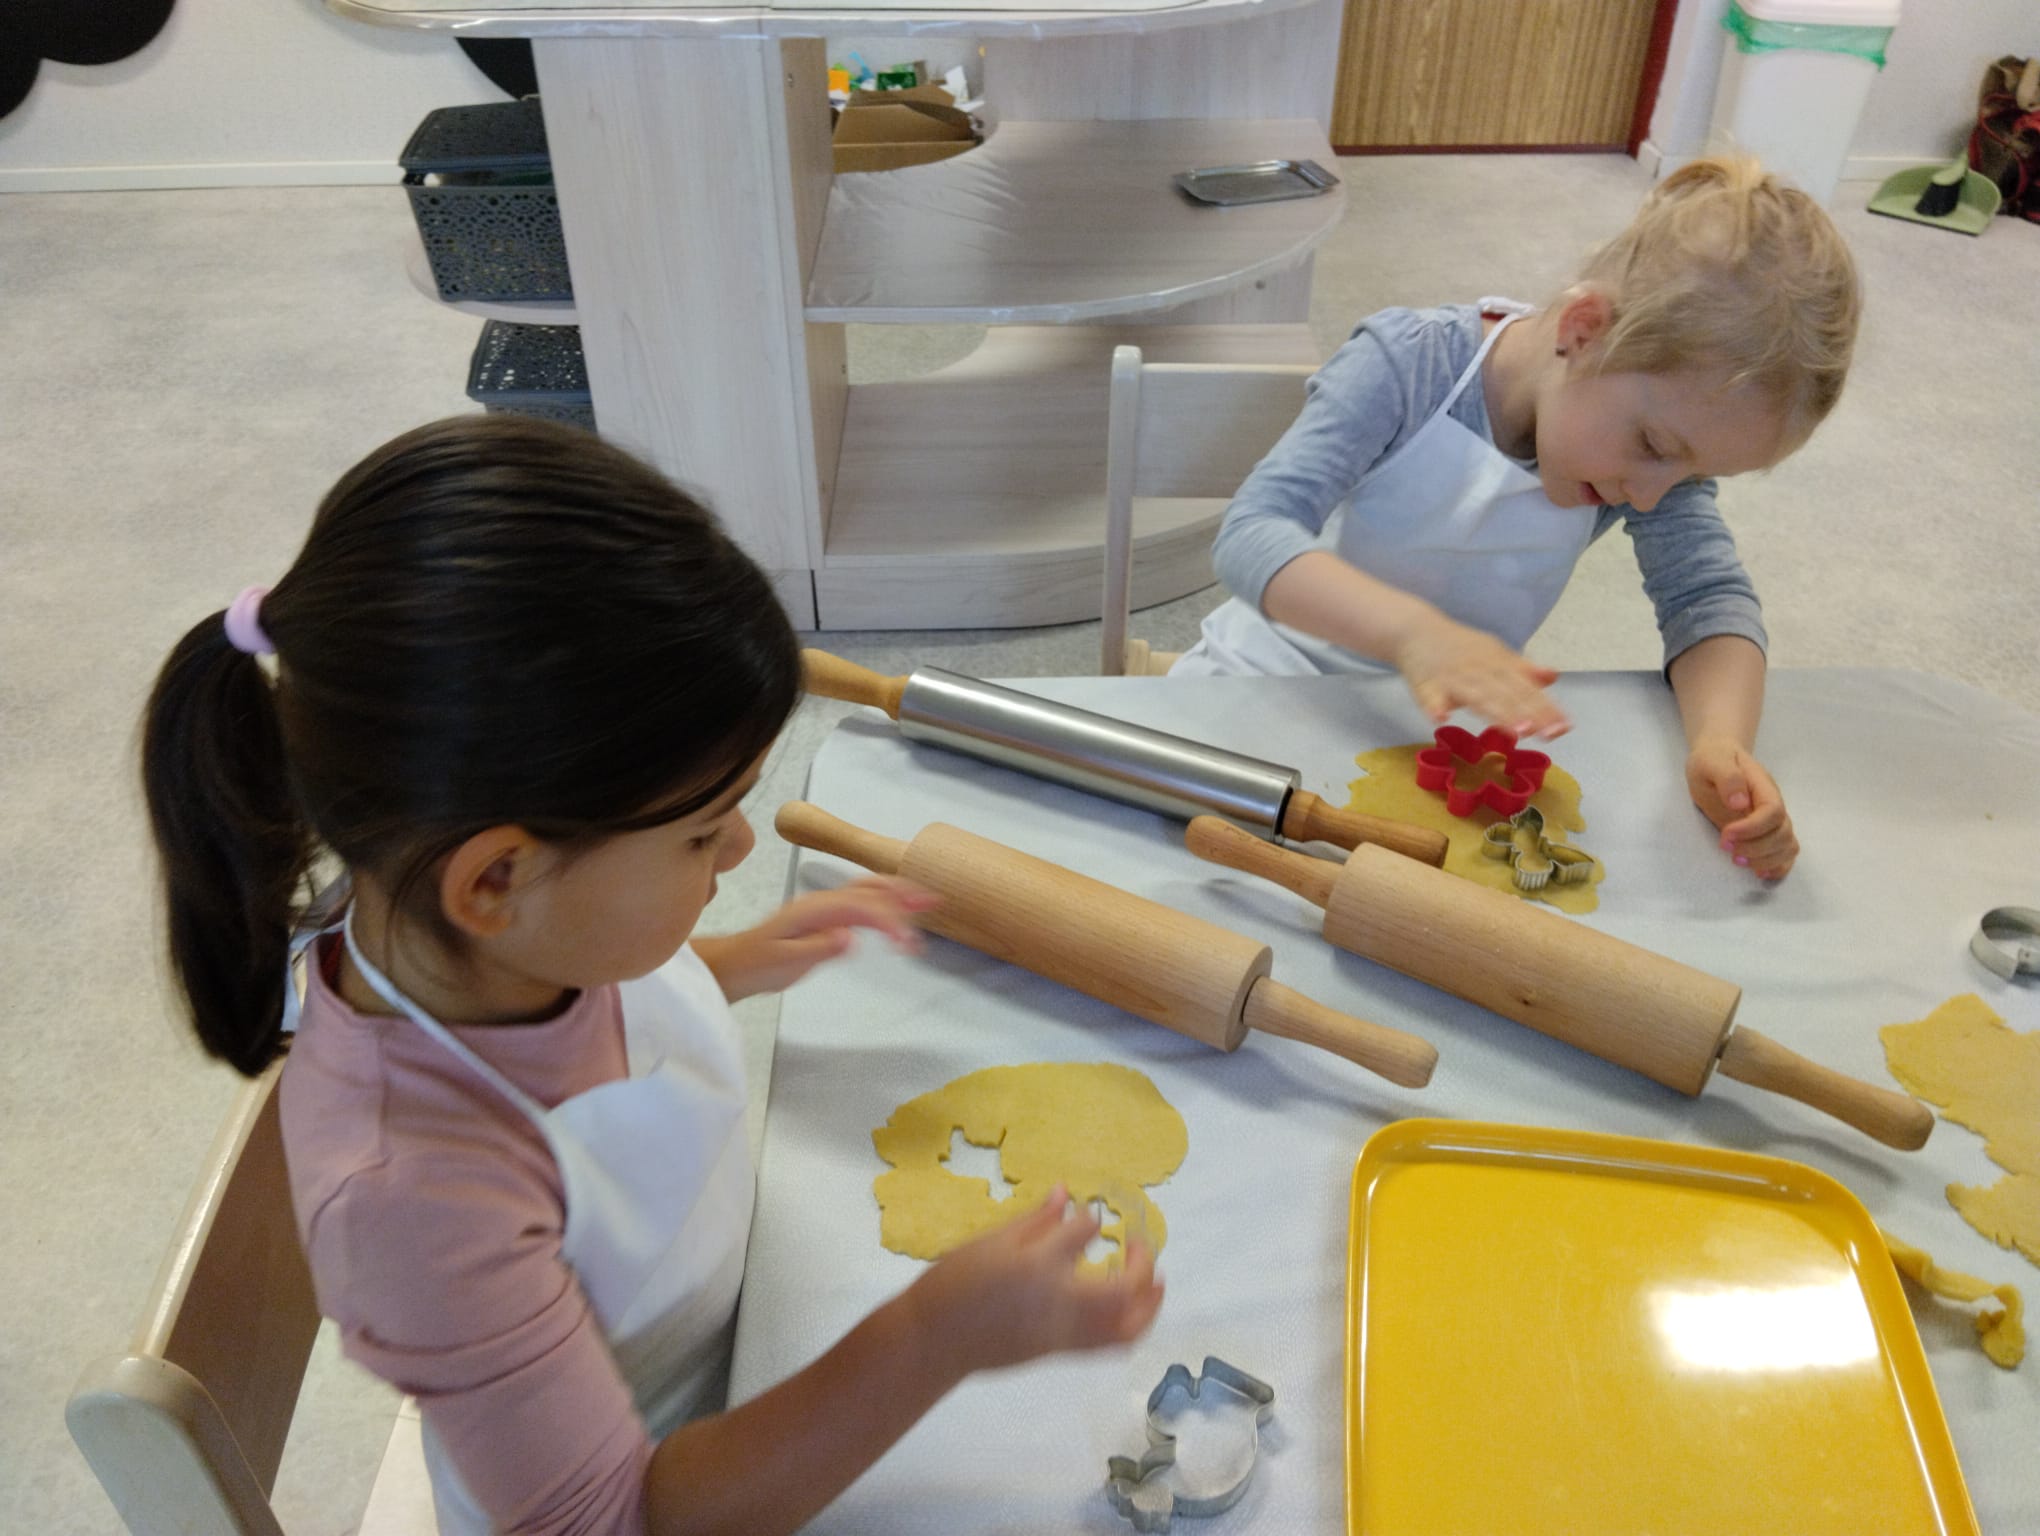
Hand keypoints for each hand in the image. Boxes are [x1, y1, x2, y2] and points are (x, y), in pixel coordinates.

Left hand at [703, 877, 938, 999]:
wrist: (733, 964)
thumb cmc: (756, 966)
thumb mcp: (785, 963)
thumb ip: (819, 950)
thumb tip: (851, 938)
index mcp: (814, 910)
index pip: (861, 908)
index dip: (890, 922)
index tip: (909, 945)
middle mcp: (822, 902)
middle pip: (869, 888)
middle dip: (904, 892)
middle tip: (935, 901)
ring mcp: (823, 907)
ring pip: (868, 891)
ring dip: (899, 893)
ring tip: (929, 901)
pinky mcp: (825, 917)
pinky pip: (861, 903)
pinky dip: (885, 904)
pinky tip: (898, 913)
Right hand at [907, 1187, 1164, 1377]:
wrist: (934, 1340)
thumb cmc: (954, 1283)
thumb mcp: (990, 1242)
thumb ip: (1034, 1220)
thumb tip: (1065, 1194)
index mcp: (1038, 1265)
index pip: (1084, 1232)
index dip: (1091, 1219)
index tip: (1090, 1213)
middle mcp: (1060, 1301)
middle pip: (1125, 1288)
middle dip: (1142, 1263)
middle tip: (1140, 1243)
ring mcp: (1063, 1332)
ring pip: (1126, 1327)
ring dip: (1150, 1303)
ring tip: (1157, 1281)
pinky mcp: (1059, 1352)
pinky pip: (1108, 1344)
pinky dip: (1129, 1325)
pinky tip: (1129, 1308)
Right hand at [1389, 615, 1569, 738]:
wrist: (1417, 630)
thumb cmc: (1460, 648)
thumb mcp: (1495, 654)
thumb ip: (1522, 669)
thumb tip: (1554, 677)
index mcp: (1498, 665)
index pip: (1526, 689)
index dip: (1546, 707)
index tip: (1565, 726)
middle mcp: (1481, 672)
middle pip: (1508, 695)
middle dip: (1530, 714)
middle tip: (1550, 733)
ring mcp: (1454, 679)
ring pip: (1478, 697)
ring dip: (1497, 713)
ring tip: (1516, 731)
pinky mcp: (1427, 686)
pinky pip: (1430, 697)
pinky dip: (1435, 707)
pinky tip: (1441, 718)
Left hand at [1685, 735, 1796, 878]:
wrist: (1718, 756)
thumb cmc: (1714, 759)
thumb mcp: (1711, 761)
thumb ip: (1727, 778)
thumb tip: (1740, 802)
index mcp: (1762, 787)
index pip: (1773, 812)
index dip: (1753, 829)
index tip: (1726, 835)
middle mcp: (1773, 805)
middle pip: (1783, 833)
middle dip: (1756, 848)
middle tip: (1726, 848)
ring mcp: (1772, 820)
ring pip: (1787, 846)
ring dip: (1766, 860)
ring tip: (1737, 862)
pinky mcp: (1766, 832)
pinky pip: (1785, 853)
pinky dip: (1778, 867)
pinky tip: (1759, 873)